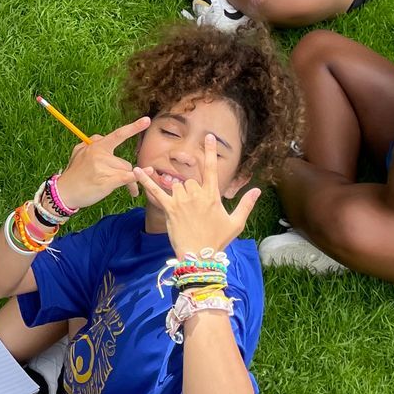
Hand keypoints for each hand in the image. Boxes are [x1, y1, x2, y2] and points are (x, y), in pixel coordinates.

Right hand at [55, 117, 154, 210]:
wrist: (64, 192)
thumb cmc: (73, 174)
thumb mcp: (78, 152)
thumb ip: (91, 143)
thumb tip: (102, 138)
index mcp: (96, 146)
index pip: (118, 135)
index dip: (133, 127)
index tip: (147, 120)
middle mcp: (100, 154)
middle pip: (124, 163)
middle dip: (126, 175)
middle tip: (127, 186)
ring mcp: (103, 166)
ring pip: (126, 172)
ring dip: (129, 183)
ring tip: (125, 191)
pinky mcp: (107, 180)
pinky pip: (127, 177)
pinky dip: (137, 177)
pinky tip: (148, 173)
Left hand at [136, 133, 260, 255]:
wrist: (200, 256)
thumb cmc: (218, 240)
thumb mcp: (236, 223)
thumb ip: (246, 204)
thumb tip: (257, 190)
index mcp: (212, 196)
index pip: (212, 169)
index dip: (210, 152)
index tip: (209, 137)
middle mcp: (197, 195)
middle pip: (190, 181)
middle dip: (191, 191)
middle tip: (194, 211)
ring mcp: (182, 201)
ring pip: (177, 186)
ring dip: (178, 194)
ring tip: (183, 213)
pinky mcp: (169, 209)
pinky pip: (156, 191)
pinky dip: (145, 181)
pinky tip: (136, 170)